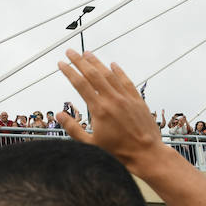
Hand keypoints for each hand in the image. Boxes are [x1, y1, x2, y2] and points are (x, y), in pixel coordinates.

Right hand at [56, 50, 168, 176]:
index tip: (61, 64)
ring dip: (97, 63)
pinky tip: (113, 65)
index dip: (69, 72)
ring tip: (88, 54)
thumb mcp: (91, 144)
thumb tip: (59, 115)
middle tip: (70, 51)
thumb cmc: (118, 152)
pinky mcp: (137, 100)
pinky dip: (119, 72)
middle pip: (93, 74)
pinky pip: (126, 81)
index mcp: (99, 110)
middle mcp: (113, 100)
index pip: (80, 84)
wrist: (146, 154)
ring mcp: (126, 98)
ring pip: (109, 74)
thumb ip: (74, 128)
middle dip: (80, 61)